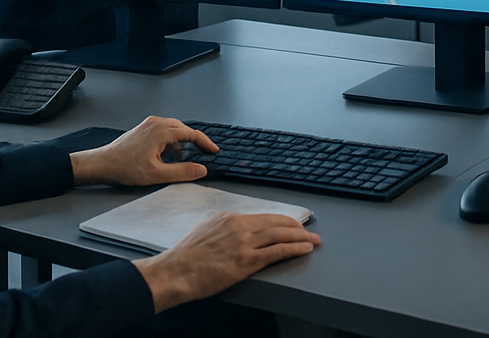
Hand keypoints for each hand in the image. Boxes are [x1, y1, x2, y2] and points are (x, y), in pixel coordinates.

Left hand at [70, 116, 217, 187]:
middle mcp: (157, 123)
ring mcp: (149, 124)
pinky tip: (170, 153)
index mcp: (162, 131)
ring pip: (174, 129)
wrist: (101, 163)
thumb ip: (182, 172)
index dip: (205, 143)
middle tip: (204, 153)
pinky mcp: (143, 129)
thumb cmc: (125, 168)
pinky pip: (164, 130)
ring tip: (188, 155)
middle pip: (184, 129)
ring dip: (183, 140)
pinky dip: (172, 140)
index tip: (214, 151)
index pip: (192, 134)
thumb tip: (202, 170)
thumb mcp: (156, 174)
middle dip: (195, 141)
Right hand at [136, 211, 320, 312]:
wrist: (174, 272)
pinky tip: (304, 249)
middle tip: (309, 232)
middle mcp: (239, 226)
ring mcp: (243, 243)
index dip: (281, 221)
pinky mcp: (246, 261)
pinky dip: (294, 249)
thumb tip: (237, 230)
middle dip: (296, 227)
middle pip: (276, 223)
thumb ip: (223, 227)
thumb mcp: (204, 230)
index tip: (292, 225)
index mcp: (228, 217)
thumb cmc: (185, 256)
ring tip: (313, 241)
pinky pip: (277, 252)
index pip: (263, 216)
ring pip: (281, 235)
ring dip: (301, 237)